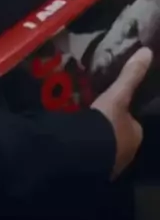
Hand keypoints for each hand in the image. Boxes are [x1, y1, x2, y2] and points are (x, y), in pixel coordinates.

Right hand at [91, 46, 152, 178]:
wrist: (84, 152)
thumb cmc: (106, 124)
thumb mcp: (118, 95)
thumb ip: (131, 75)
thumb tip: (147, 51)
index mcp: (136, 136)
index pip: (133, 122)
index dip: (124, 113)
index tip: (111, 104)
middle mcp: (126, 153)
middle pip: (119, 135)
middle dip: (109, 126)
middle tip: (93, 111)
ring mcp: (109, 163)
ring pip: (104, 144)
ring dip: (95, 136)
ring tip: (79, 121)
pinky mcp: (92, 169)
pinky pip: (90, 153)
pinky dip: (84, 144)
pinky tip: (72, 136)